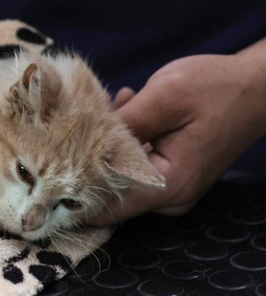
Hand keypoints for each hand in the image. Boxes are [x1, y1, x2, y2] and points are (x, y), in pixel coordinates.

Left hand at [91, 53, 265, 225]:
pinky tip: (125, 107)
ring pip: (120, 173)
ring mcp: (171, 185)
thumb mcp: (165, 97)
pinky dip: (124, 139)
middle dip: (89, 158)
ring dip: (107, 142)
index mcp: (169, 185)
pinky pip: (135, 162)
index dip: (75, 193)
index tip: (50, 171)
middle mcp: (170, 195)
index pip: (109, 208)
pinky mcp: (171, 171)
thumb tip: (84, 140)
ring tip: (110, 106)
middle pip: (111, 191)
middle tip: (78, 121)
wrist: (257, 87)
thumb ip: (125, 123)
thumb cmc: (216, 89)